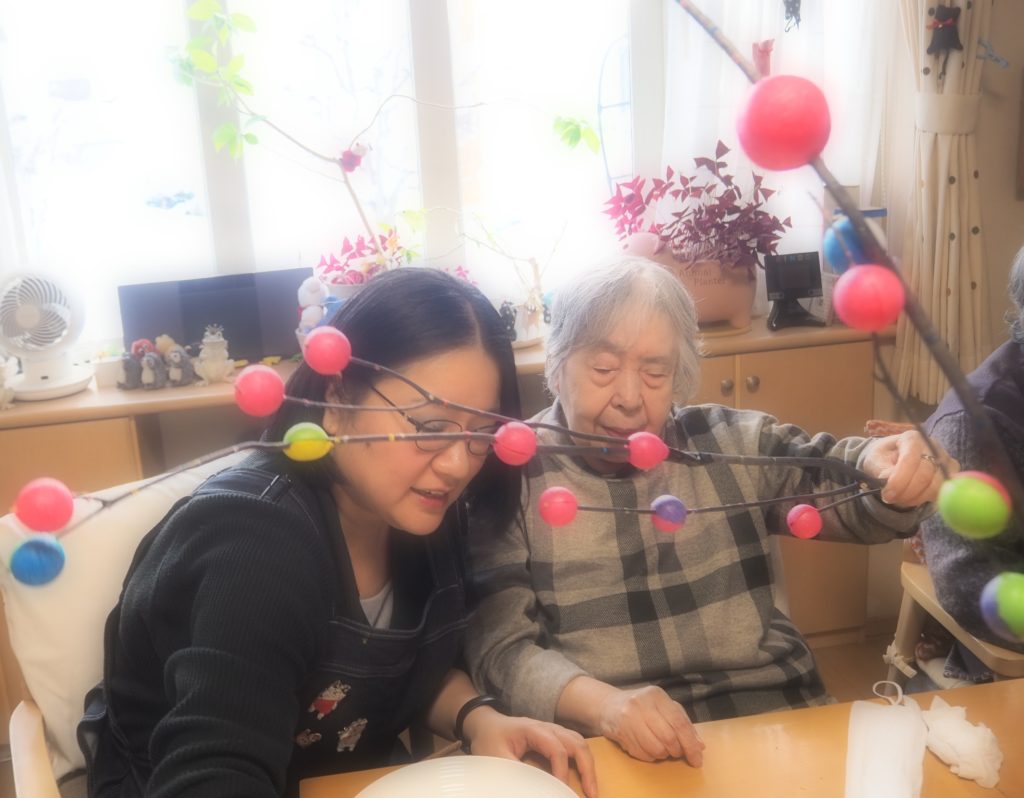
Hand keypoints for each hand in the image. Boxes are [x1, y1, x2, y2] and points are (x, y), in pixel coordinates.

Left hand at [464, 709, 598, 797]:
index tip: (560, 791)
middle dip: (587, 768)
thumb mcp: (495, 758)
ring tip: (592, 788)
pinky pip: (575, 744)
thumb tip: (532, 788)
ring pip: (579, 742)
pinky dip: (582, 759)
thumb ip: (514, 772)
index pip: (556, 748)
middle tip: (592, 793)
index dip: (561, 771)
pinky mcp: (554, 737)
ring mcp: (552, 730)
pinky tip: (584, 776)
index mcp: (532, 729)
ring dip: (588, 764)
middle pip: (576, 742)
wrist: (485, 725)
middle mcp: (547, 727)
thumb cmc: (489, 740)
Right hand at [596, 685, 703, 765]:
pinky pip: (643, 754)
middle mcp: (641, 704)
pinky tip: (647, 747)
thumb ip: (683, 723)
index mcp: (657, 695)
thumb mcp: (664, 707)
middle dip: (676, 751)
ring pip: (656, 749)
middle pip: (669, 738)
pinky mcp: (620, 732)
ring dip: (663, 755)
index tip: (697, 760)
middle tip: (676, 752)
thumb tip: (700, 746)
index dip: (690, 744)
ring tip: (660, 747)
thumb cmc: (642, 707)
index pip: (679, 723)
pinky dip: (650, 756)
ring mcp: (628, 718)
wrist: (608, 705)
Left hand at [862, 430, 958, 506]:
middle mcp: (932, 446)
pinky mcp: (951, 473)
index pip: (910, 459)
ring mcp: (945, 459)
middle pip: (925, 474)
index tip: (888, 495)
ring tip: (899, 498)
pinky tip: (912, 497)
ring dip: (916, 498)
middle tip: (891, 499)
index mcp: (912, 438)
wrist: (892, 459)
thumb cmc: (883, 458)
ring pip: (936, 486)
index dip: (899, 480)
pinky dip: (926, 499)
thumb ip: (882, 470)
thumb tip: (889, 480)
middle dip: (906, 492)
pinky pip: (942, 491)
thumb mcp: (875, 461)